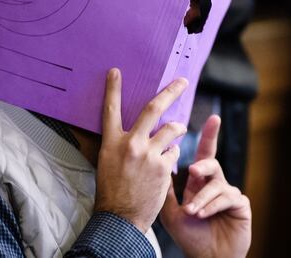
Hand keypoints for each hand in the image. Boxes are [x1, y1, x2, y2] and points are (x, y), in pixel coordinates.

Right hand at [94, 68, 188, 232]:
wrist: (120, 217)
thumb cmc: (112, 191)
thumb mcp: (108, 162)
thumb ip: (122, 143)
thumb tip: (136, 128)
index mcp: (112, 142)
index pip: (110, 109)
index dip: (113, 88)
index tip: (116, 71)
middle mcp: (131, 144)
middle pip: (153, 109)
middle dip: (171, 92)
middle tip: (182, 81)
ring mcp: (149, 154)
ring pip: (172, 129)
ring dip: (178, 129)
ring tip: (179, 130)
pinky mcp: (163, 166)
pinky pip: (175, 152)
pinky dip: (173, 154)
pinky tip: (167, 164)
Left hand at [160, 115, 251, 257]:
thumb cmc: (190, 238)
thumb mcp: (170, 212)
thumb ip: (166, 189)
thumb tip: (158, 163)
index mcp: (200, 184)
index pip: (203, 156)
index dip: (209, 136)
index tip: (213, 118)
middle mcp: (216, 185)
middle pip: (212, 163)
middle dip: (205, 162)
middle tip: (193, 169)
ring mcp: (230, 194)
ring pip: (217, 184)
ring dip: (202, 198)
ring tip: (191, 211)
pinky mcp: (241, 205)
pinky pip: (227, 198)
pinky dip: (212, 206)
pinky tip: (202, 215)